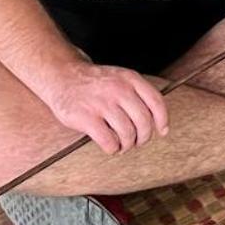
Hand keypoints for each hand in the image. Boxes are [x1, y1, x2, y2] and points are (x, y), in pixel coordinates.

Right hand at [38, 61, 168, 154]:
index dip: (162, 120)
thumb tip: (158, 121)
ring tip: (122, 145)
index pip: (156, 102)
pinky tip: (110, 146)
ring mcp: (102, 103)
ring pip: (127, 133)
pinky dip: (113, 148)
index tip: (162, 132)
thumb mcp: (120, 78)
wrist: (62, 76)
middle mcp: (119, 89)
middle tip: (137, 142)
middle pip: (143, 122)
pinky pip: (109, 141)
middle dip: (143, 137)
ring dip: (127, 145)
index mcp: (130, 78)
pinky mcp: (87, 118)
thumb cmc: (95, 83)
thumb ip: (138, 93)